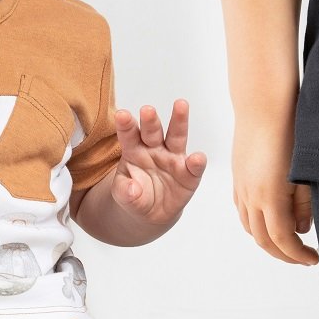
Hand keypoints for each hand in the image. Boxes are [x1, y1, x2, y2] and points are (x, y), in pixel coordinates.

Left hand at [108, 98, 207, 223]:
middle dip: (150, 120)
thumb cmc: (136, 195)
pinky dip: (197, 162)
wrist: (153, 211)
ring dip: (179, 121)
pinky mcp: (189, 173)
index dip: (126, 125)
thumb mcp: (124, 196)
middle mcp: (155, 148)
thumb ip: (125, 192)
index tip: (122, 115)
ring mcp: (173, 158)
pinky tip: (197, 159)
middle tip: (147, 110)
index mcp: (134, 150)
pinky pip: (194, 167)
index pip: (129, 135)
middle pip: (153, 131)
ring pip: (177, 137)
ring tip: (181, 106)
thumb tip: (132, 190)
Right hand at [232, 113, 317, 265]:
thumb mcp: (304, 173)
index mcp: (270, 198)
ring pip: (250, 227)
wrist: (263, 104)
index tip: (313, 258)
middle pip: (264, 240)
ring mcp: (241, 187)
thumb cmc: (290, 132)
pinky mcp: (238, 178)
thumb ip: (304, 205)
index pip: (283, 240)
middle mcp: (251, 197)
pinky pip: (242, 211)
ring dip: (268, 240)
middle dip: (284, 254)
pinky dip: (255, 224)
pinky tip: (270, 220)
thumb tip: (301, 229)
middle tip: (303, 257)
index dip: (298, 255)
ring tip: (289, 241)